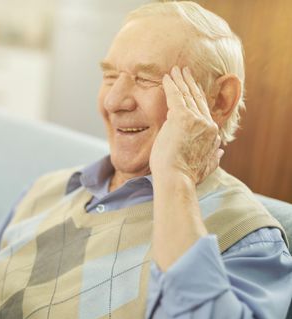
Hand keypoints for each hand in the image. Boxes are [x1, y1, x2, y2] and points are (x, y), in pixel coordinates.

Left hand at [150, 66, 222, 184]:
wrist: (177, 179)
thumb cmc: (186, 177)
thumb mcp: (206, 166)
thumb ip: (213, 156)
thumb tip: (221, 150)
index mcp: (211, 134)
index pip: (204, 110)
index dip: (198, 97)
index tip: (194, 88)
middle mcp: (206, 124)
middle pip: (197, 99)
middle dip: (190, 83)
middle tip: (185, 71)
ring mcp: (195, 120)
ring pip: (186, 95)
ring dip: (180, 80)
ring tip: (175, 70)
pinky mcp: (181, 117)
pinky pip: (175, 96)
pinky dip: (171, 85)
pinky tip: (167, 76)